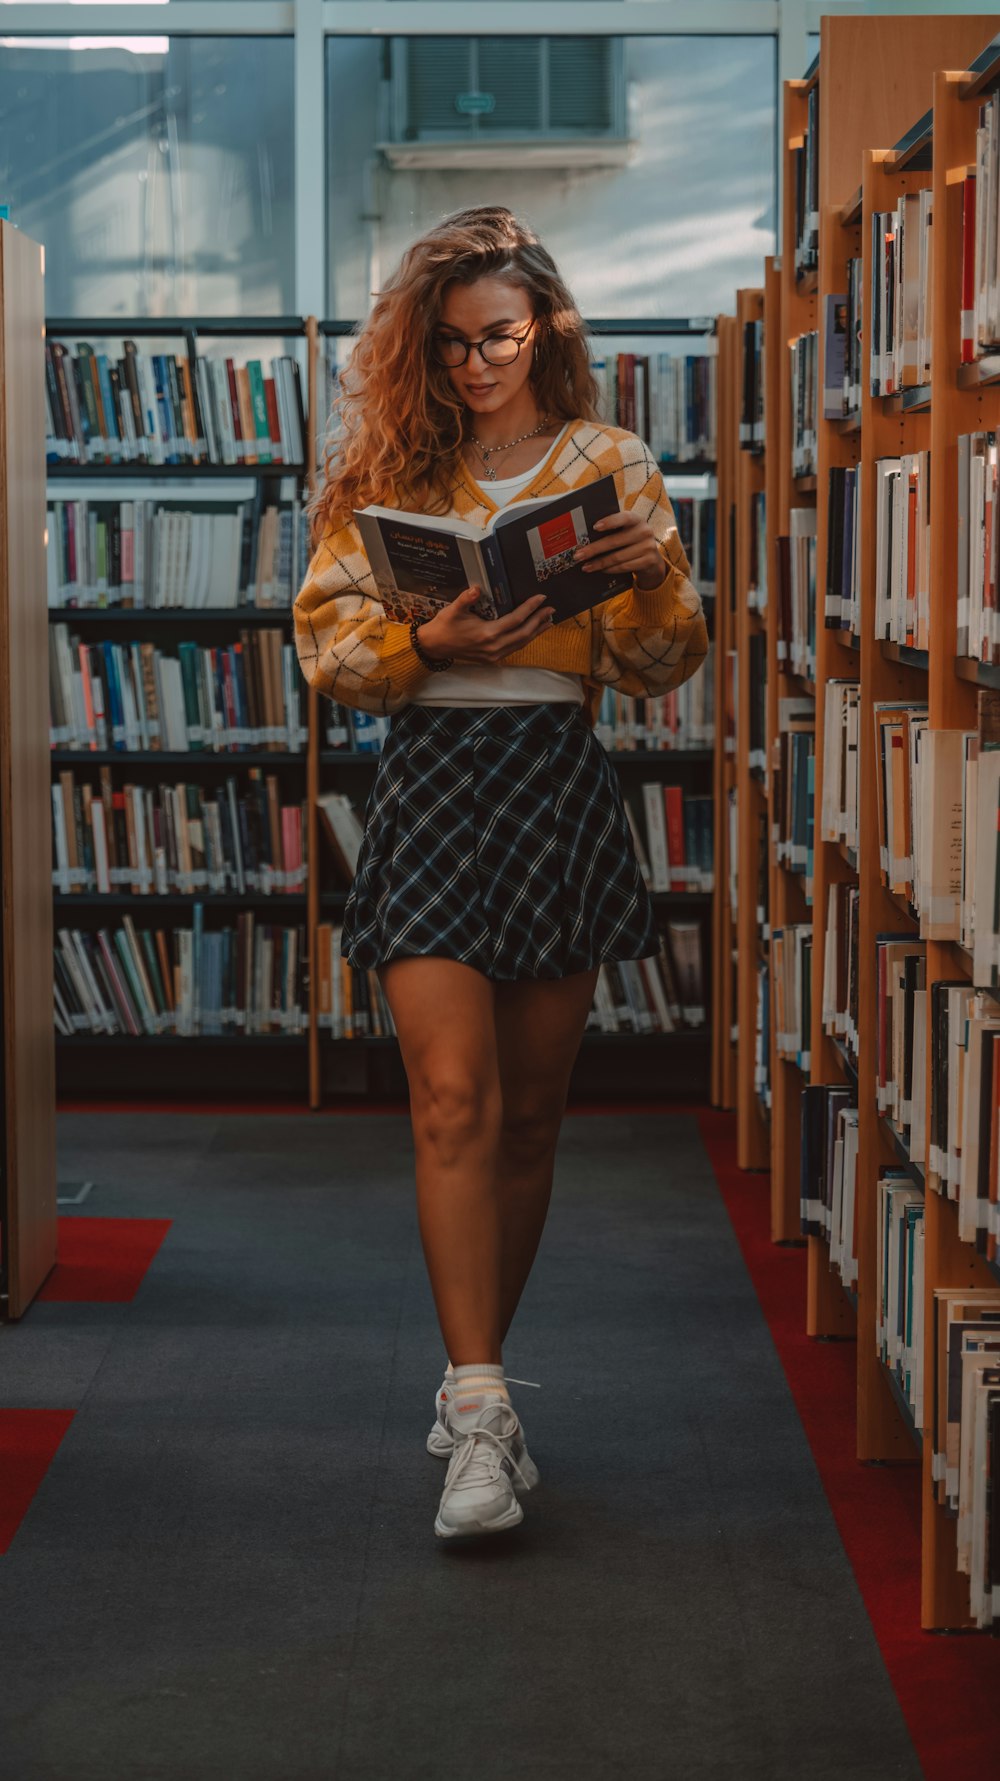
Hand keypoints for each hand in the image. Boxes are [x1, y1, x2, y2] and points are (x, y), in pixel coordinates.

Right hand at [415, 586, 555, 664]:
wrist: (434, 647)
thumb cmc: (444, 626)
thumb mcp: (453, 609)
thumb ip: (466, 598)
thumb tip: (477, 588)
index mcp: (487, 633)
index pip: (516, 619)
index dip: (530, 608)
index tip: (541, 598)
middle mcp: (494, 646)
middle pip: (524, 633)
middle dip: (539, 621)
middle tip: (551, 609)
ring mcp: (494, 655)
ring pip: (522, 643)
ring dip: (536, 632)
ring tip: (548, 621)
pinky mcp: (492, 659)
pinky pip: (514, 649)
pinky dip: (525, 640)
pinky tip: (532, 633)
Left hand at [572, 510, 665, 589]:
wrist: (652, 560)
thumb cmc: (632, 543)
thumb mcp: (627, 532)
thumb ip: (613, 531)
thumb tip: (586, 538)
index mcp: (637, 519)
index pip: (624, 518)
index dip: (609, 522)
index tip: (594, 527)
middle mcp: (645, 531)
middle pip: (615, 541)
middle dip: (594, 549)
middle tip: (579, 555)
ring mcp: (648, 547)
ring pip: (618, 557)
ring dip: (599, 563)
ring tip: (586, 566)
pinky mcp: (649, 561)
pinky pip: (624, 566)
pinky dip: (610, 569)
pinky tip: (600, 570)